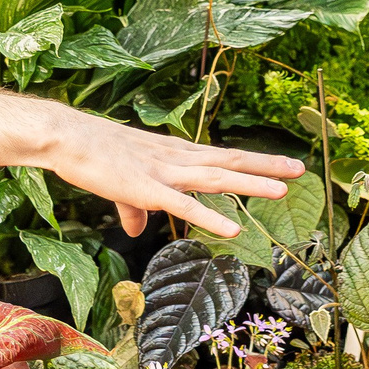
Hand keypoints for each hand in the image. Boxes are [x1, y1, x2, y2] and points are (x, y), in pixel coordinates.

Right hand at [40, 111, 303, 237]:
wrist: (67, 138)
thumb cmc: (93, 157)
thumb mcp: (122, 185)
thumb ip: (135, 210)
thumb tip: (137, 230)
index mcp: (174, 155)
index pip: (222, 157)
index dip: (253, 162)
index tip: (282, 163)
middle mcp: (177, 159)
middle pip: (230, 162)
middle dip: (266, 167)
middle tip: (301, 168)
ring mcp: (165, 172)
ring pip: (217, 179)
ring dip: (251, 184)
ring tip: (283, 190)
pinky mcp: (148, 189)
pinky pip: (185, 207)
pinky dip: (211, 217)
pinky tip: (234, 229)